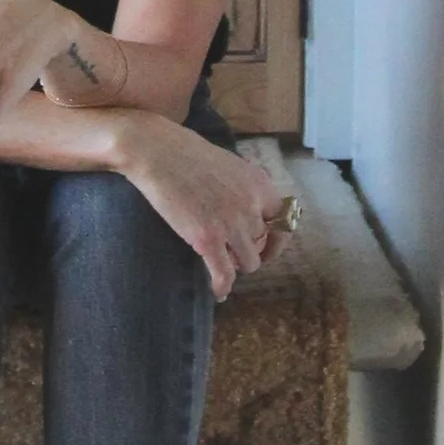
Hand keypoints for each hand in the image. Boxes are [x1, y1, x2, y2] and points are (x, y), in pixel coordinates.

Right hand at [120, 117, 298, 299]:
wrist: (159, 153)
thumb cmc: (189, 155)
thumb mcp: (232, 167)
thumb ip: (247, 191)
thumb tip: (254, 218)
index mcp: (261, 186)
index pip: (284, 223)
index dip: (276, 240)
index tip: (265, 247)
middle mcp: (252, 206)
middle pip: (263, 244)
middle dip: (247, 249)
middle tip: (230, 250)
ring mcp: (231, 223)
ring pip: (249, 263)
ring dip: (236, 265)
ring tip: (221, 262)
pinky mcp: (208, 238)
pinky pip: (224, 274)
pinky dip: (222, 286)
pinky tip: (218, 291)